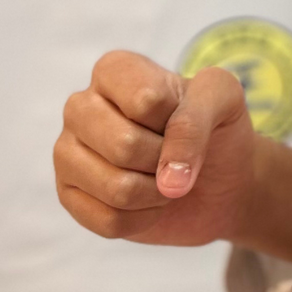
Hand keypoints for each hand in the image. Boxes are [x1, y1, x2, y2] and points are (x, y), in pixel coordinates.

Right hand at [54, 50, 264, 248]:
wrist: (217, 178)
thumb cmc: (214, 127)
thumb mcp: (223, 99)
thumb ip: (196, 120)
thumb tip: (168, 178)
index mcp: (114, 70)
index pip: (146, 101)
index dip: (178, 120)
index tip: (184, 117)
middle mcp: (81, 106)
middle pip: (124, 145)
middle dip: (164, 159)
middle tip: (173, 154)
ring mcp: (68, 151)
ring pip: (115, 188)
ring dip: (157, 192)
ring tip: (162, 177)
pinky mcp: (69, 196)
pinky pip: (109, 221)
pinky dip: (143, 217)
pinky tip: (147, 201)